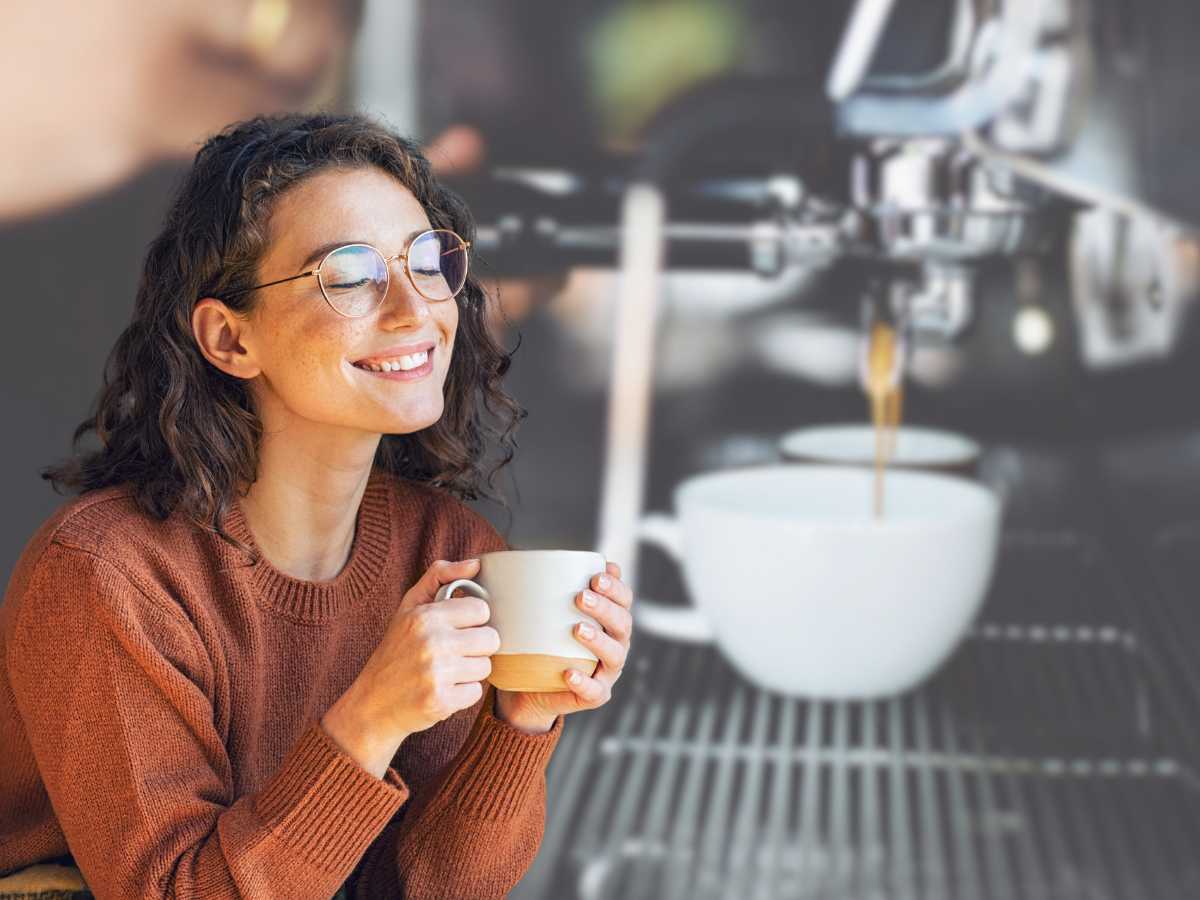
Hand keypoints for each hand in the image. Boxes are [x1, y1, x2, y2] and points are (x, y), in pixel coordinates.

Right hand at [322, 558, 500, 776]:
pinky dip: (462, 694)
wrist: (372, 704)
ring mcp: (437, 674)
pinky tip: (443, 690)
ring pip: (486, 667)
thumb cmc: (395, 651)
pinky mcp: (441, 702)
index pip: (481, 610)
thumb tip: (475, 563)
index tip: (458, 628)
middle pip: (490, 639)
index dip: (473, 620)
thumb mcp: (409, 607)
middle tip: (454, 653)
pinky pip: (476, 693)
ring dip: (470, 672)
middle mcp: (432, 642)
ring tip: (446, 672)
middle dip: (476, 647)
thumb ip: (440, 577)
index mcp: (425, 616)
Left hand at [494, 561, 633, 731]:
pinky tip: (569, 673)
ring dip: (599, 640)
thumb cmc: (540, 642)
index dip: (615, 586)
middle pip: (622, 623)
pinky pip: (595, 691)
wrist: (530, 687)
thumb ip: (545, 588)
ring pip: (614, 655)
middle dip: (605, 608)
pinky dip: (584, 682)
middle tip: (580, 597)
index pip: (623, 599)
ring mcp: (607, 672)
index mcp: (609, 620)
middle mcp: (615, 643)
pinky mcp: (595, 695)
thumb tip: (529, 556)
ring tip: (577, 629)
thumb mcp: (543, 613)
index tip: (595, 576)